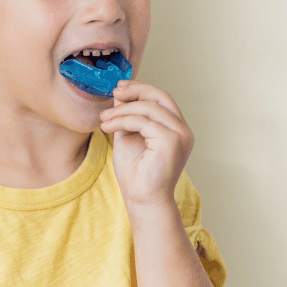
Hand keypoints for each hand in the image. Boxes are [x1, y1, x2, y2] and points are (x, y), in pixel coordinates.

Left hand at [99, 80, 194, 210]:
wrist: (141, 200)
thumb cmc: (136, 173)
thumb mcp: (128, 136)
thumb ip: (127, 115)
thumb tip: (120, 93)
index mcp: (176, 128)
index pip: (161, 98)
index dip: (141, 88)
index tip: (120, 87)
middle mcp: (183, 130)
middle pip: (160, 97)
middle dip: (136, 90)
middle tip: (114, 92)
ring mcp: (180, 135)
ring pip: (149, 108)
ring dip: (122, 110)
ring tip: (104, 120)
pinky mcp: (171, 141)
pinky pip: (143, 122)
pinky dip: (122, 121)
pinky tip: (107, 128)